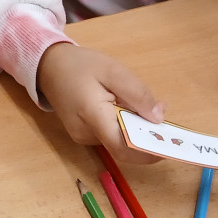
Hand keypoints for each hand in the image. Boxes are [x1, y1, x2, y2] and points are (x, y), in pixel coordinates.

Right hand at [36, 43, 165, 163]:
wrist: (48, 66)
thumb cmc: (80, 65)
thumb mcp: (113, 70)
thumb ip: (137, 94)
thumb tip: (158, 118)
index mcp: (92, 116)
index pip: (123, 148)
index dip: (148, 152)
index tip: (169, 145)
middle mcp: (86, 134)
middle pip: (123, 145)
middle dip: (144, 135)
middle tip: (159, 113)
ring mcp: (82, 137)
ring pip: (117, 140)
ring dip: (132, 128)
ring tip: (135, 104)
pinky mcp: (82, 135)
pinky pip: (109, 135)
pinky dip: (121, 126)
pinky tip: (120, 107)